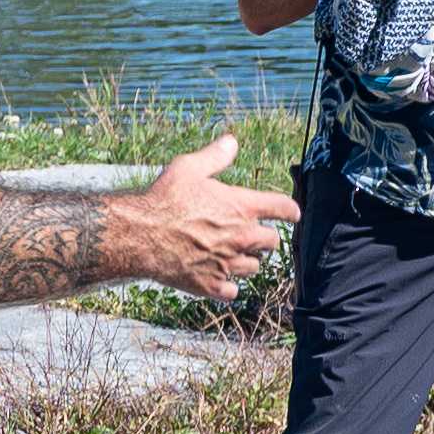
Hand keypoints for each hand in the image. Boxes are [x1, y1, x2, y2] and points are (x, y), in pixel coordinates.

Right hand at [115, 130, 292, 294]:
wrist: (140, 234)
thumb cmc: (164, 199)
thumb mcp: (189, 168)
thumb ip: (215, 156)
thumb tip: (232, 141)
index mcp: (242, 207)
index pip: (282, 208)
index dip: (290, 210)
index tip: (293, 213)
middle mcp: (241, 237)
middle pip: (272, 242)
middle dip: (264, 237)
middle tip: (252, 234)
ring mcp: (228, 263)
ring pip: (253, 267)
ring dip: (247, 260)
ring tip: (233, 254)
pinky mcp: (211, 284)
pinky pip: (233, 292)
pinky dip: (229, 286)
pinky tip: (219, 279)